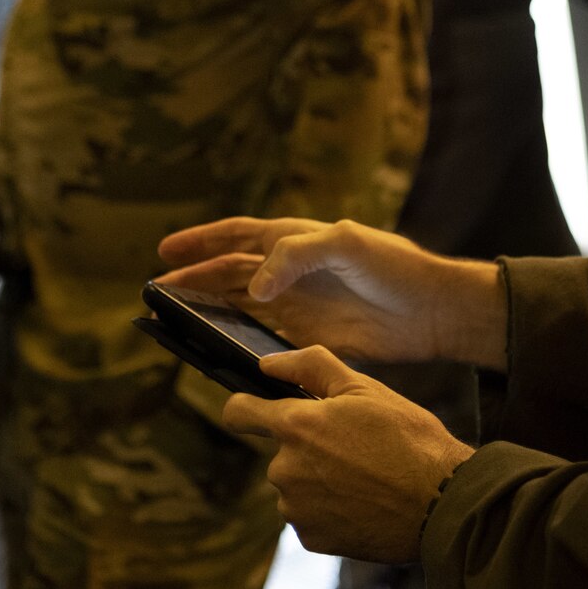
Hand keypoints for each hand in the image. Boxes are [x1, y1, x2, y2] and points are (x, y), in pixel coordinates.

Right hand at [156, 218, 505, 368]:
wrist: (431, 311)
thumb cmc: (393, 266)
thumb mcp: (346, 243)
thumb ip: (296, 256)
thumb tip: (255, 286)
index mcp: (294, 240)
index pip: (236, 236)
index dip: (200, 242)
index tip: (165, 251)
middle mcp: (288, 272)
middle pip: (227, 274)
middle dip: (192, 281)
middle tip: (156, 293)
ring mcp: (295, 306)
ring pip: (237, 308)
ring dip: (206, 313)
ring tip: (173, 322)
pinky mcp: (307, 339)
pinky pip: (260, 340)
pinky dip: (234, 344)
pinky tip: (214, 352)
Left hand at [223, 346, 473, 562]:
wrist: (442, 504)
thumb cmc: (408, 439)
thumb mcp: (364, 387)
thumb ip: (309, 367)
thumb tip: (267, 364)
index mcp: (295, 426)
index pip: (238, 412)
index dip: (245, 405)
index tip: (256, 408)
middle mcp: (285, 469)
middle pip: (280, 452)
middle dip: (308, 446)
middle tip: (355, 446)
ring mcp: (296, 508)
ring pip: (296, 485)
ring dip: (319, 479)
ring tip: (366, 477)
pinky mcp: (311, 539)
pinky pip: (309, 516)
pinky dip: (330, 510)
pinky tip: (363, 503)